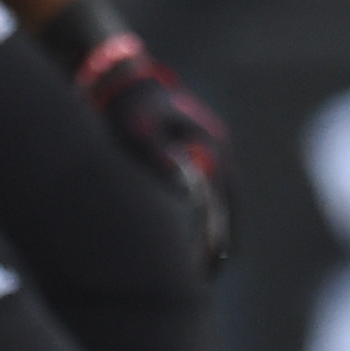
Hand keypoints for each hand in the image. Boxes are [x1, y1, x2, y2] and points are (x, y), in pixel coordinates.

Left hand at [77, 38, 231, 268]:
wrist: (121, 80)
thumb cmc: (127, 111)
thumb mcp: (141, 137)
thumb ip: (163, 161)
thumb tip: (188, 192)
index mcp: (209, 145)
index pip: (221, 197)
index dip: (219, 230)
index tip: (214, 257)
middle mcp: (216, 147)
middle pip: (229, 200)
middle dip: (223, 236)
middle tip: (213, 270)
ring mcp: (210, 147)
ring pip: (222, 195)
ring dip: (218, 225)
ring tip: (210, 260)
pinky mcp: (198, 149)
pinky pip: (210, 187)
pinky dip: (208, 211)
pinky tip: (199, 230)